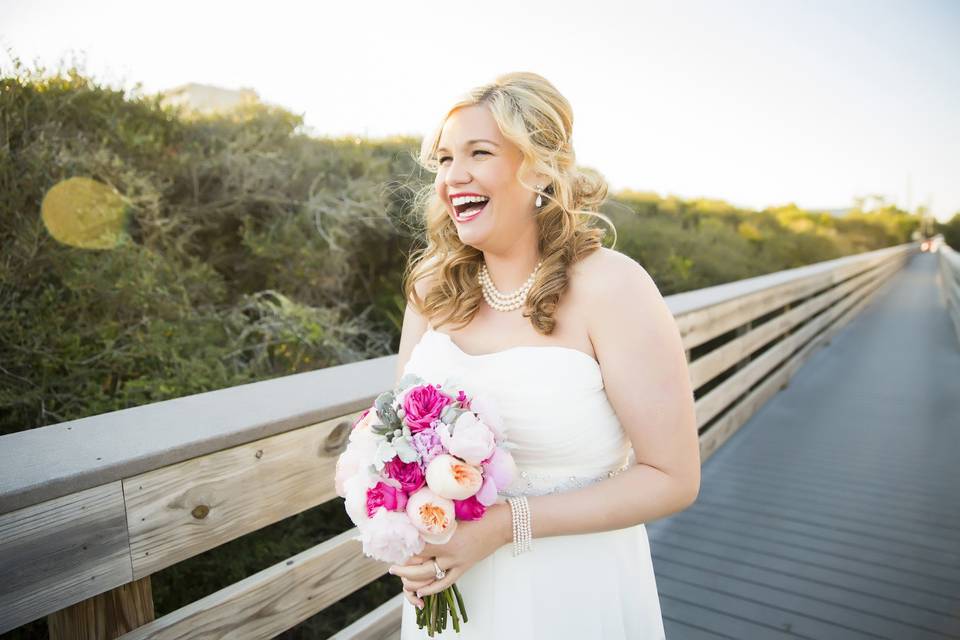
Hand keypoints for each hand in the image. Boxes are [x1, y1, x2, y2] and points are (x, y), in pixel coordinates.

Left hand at [389, 502, 509, 605]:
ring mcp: (456, 562)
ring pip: (427, 576)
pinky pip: (444, 583)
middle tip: (391, 567)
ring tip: (401, 578)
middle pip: (417, 564)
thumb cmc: (481, 511)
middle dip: (402, 567)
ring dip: (411, 580)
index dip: (401, 547)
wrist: (503, 523)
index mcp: (444, 533)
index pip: (415, 545)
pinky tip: (420, 592)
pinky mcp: (464, 568)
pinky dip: (431, 589)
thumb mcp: (456, 507)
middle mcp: (448, 551)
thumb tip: (416, 510)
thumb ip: (437, 512)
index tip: (391, 546)